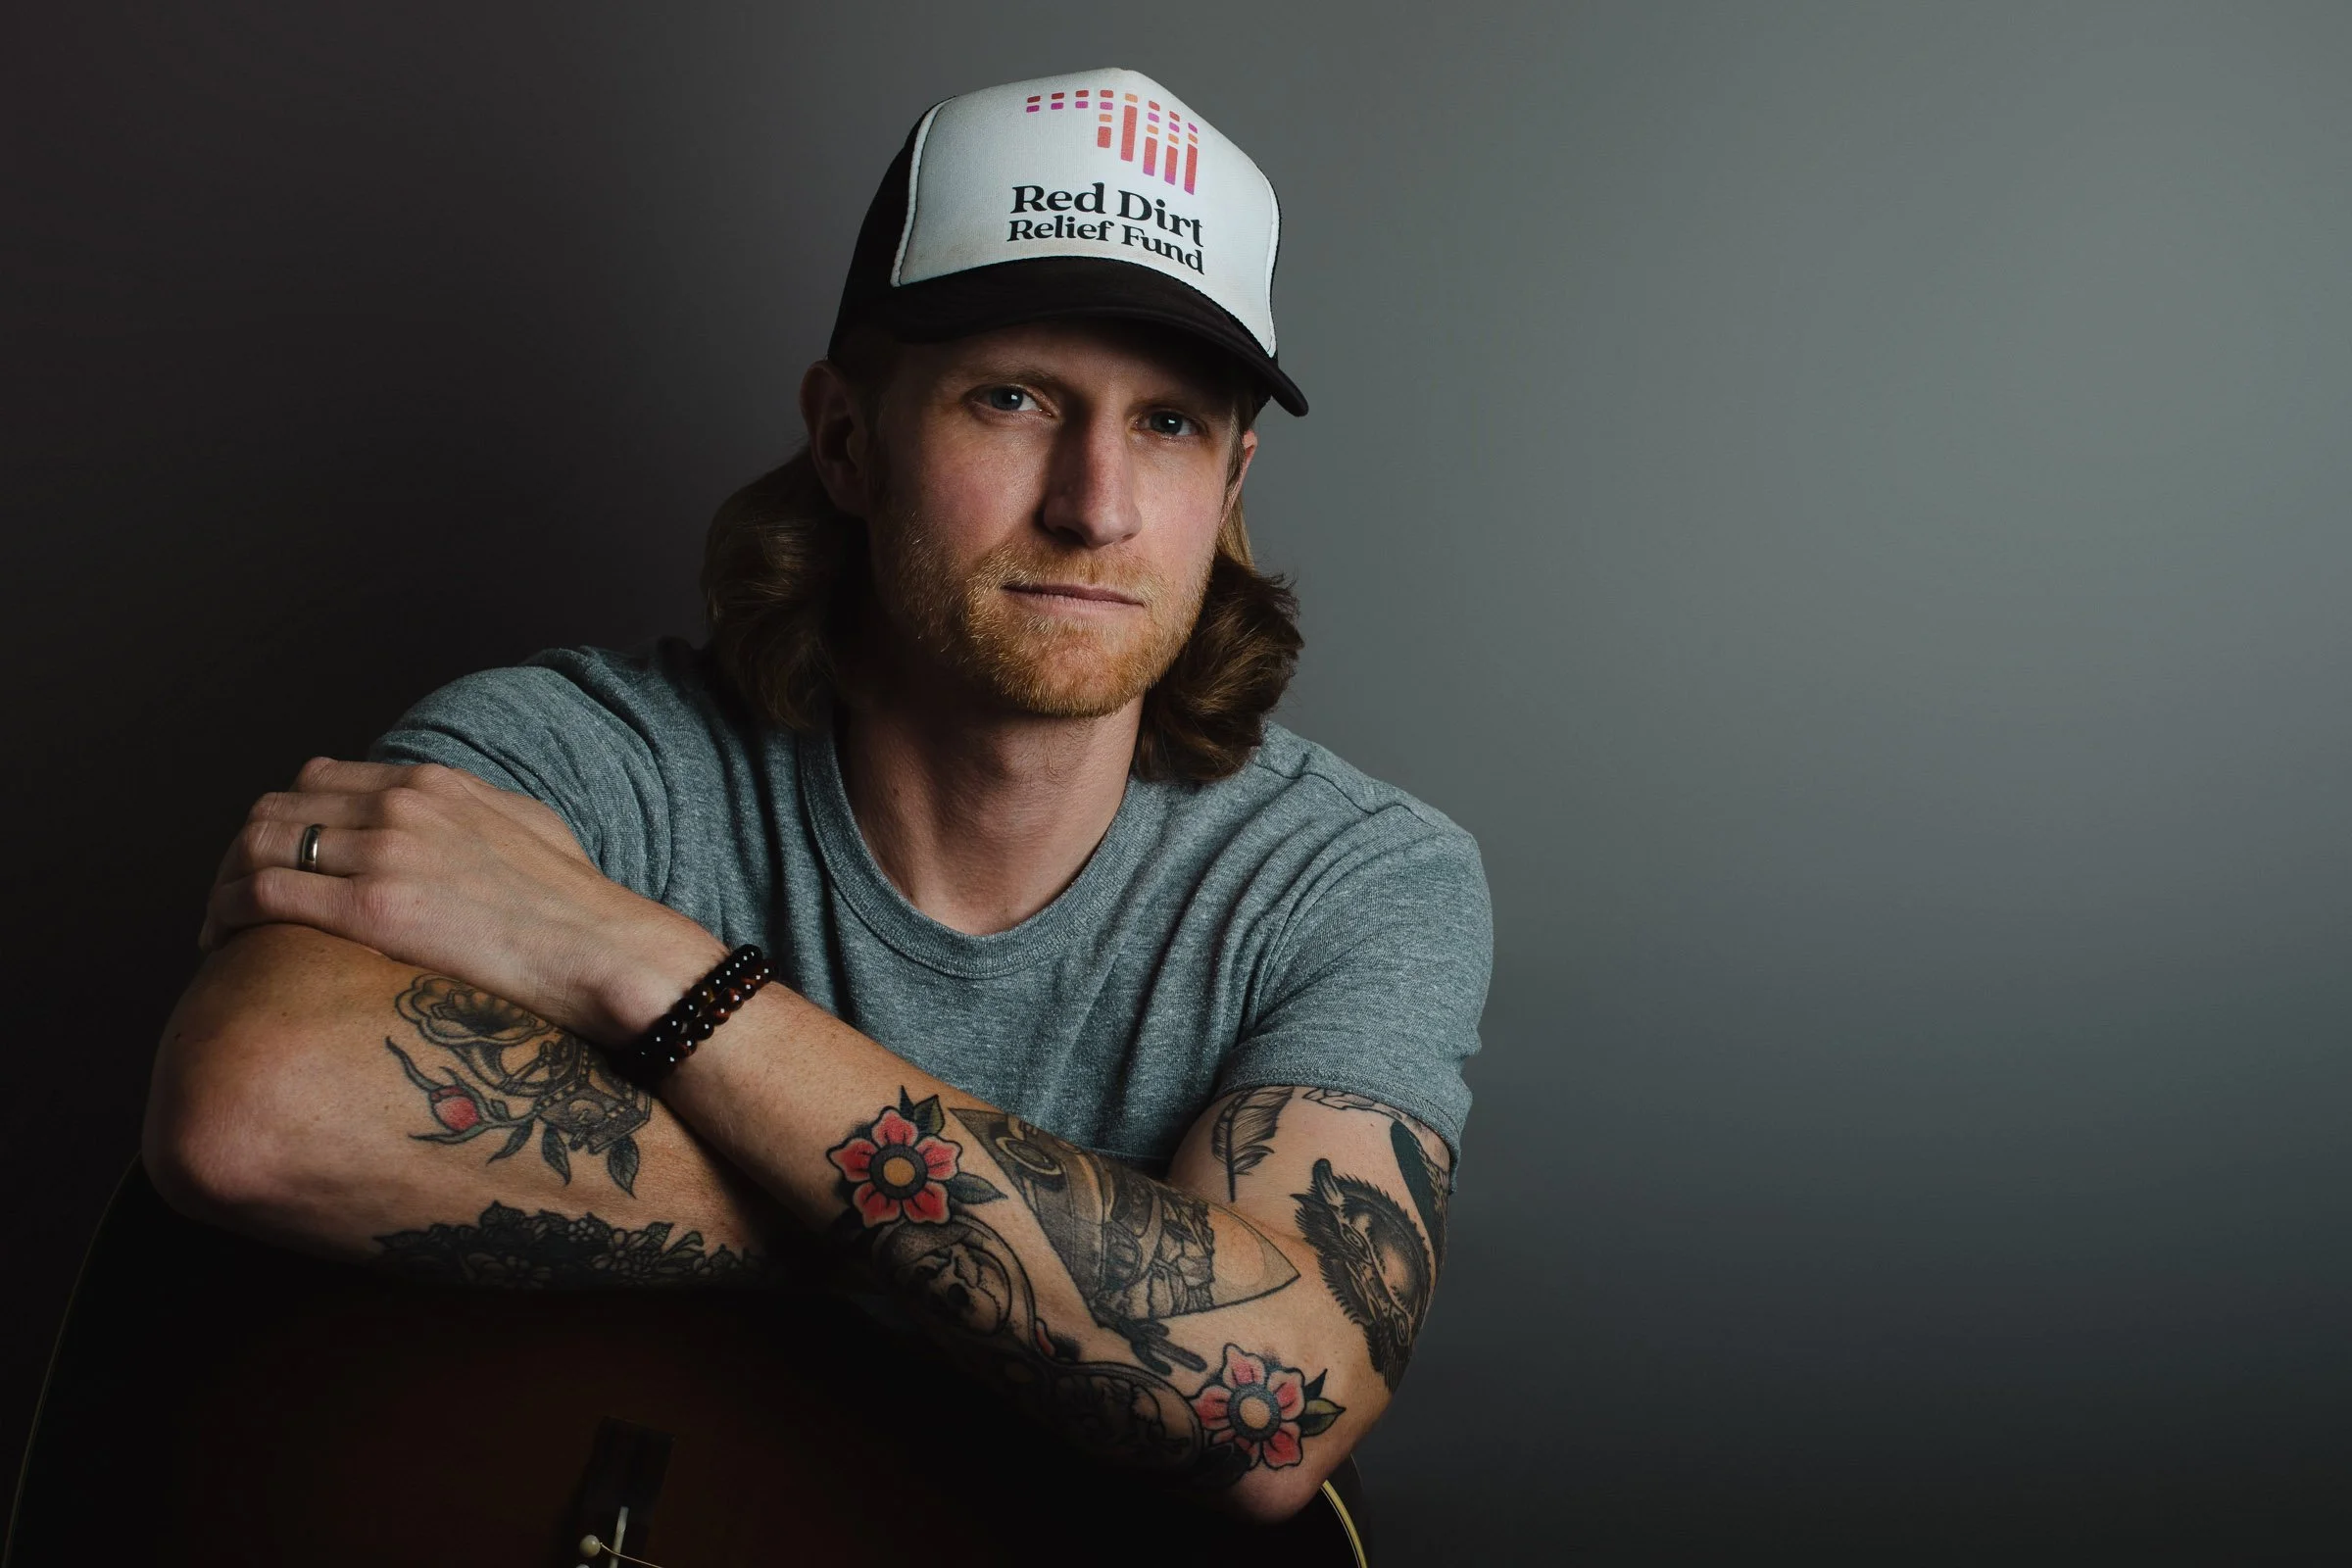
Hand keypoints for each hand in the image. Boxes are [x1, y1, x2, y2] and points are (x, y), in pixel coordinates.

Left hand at [202, 758, 722, 1040]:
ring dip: (222, 883)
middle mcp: (400, 805)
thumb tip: (450, 818)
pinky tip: (224, 941)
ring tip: (217, 927)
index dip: (284, 820)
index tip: (277, 862)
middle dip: (239, 853)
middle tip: (232, 899)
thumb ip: (472, 812)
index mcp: (433, 783)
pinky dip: (228, 912)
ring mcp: (385, 852)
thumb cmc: (577, 905)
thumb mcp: (527, 826)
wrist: (603, 947)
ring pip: (256, 845)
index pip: (320, 779)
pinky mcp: (373, 909)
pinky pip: (266, 893)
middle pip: (275, 808)